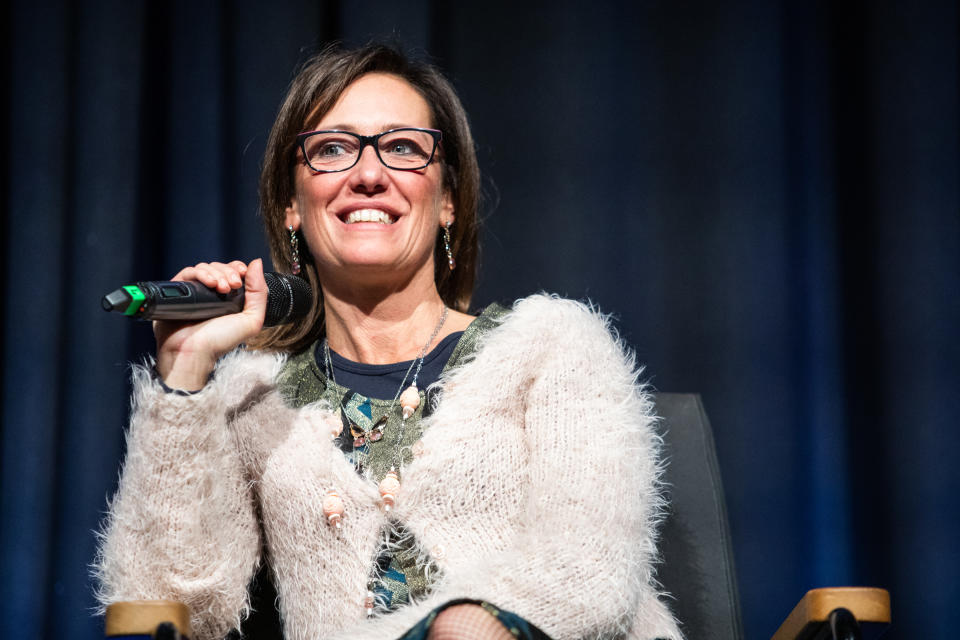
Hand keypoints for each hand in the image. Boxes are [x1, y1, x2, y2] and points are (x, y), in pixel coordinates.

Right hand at [154, 259, 267, 390]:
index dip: (237, 268)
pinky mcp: (178, 291)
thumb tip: (257, 263)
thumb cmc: (220, 341)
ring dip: (216, 273)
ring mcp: (194, 292)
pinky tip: (210, 283)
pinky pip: (188, 273)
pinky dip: (200, 273)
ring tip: (221, 287)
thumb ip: (259, 293)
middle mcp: (211, 294)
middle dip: (228, 272)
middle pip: (219, 268)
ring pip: (205, 268)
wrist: (193, 352)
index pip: (232, 272)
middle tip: (232, 285)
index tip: (242, 273)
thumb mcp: (251, 320)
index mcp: (228, 299)